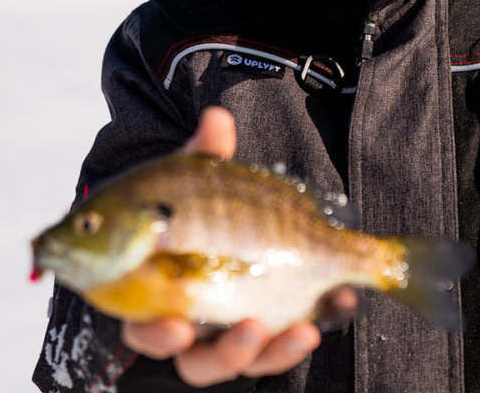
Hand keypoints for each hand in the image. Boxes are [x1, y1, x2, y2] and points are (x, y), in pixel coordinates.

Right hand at [120, 106, 354, 387]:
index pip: (142, 322)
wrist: (240, 218)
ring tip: (299, 331)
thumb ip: (208, 154)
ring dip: (269, 352)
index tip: (177, 326)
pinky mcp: (265, 333)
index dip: (155, 331)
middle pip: (191, 357)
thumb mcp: (205, 178)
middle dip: (218, 353)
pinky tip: (338, 307)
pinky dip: (304, 334)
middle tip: (246, 331)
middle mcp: (185, 320)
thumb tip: (217, 117)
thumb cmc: (206, 203)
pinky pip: (278, 348)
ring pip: (238, 360)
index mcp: (156, 287)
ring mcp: (225, 332)